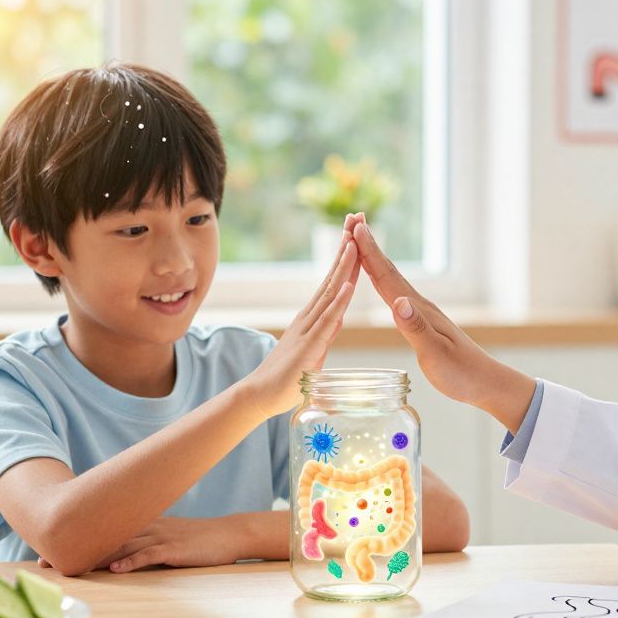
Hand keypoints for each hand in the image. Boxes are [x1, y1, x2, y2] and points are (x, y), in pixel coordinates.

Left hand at [38, 516, 245, 572]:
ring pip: (121, 545)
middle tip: (45, 558)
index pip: (102, 528)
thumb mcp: (164, 536)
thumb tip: (114, 551)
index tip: (48, 546)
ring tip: (69, 566)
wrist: (227, 534)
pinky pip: (149, 555)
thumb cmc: (195, 540)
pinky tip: (114, 570)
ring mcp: (160, 536)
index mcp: (140, 523)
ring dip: (94, 556)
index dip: (75, 538)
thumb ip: (140, 540)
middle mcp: (145, 526)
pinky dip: (131, 562)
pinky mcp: (174, 549)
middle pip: (103, 536)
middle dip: (73, 548)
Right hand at [241, 229, 359, 417]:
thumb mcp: (313, 351)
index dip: (347, 259)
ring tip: (355, 243)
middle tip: (356, 221)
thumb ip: (325, 334)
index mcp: (313, 318)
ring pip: (331, 294)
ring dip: (344, 268)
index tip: (357, 234)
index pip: (334, 282)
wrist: (259, 396)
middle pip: (332, 278)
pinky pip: (327, 322)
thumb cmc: (286, 378)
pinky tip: (350, 286)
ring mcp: (308, 330)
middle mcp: (309, 317)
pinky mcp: (309, 347)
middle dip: (346, 250)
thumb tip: (337, 320)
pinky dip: (340, 302)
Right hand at [348, 215, 535, 430]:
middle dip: (367, 246)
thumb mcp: (436, 353)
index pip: (388, 277)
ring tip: (358, 240)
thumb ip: (416, 328)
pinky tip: (377, 279)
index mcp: (418, 309)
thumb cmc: (462, 372)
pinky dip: (380, 280)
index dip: (370, 253)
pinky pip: (393, 294)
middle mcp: (417, 305)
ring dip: (372, 259)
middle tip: (351, 220)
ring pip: (390, 279)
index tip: (355, 228)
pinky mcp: (420, 321)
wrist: (485, 382)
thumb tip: (398, 302)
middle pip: (387, 270)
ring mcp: (420, 311)